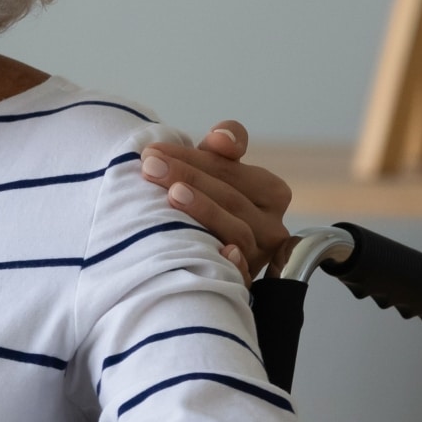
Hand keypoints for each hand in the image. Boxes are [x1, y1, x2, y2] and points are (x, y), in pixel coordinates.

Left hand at [140, 121, 293, 282]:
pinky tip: (217, 250)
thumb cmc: (203, 201)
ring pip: (237, 230)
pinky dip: (232, 262)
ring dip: (205, 210)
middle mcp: (272, 226)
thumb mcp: (210, 171)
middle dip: (188, 177)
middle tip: (149, 166)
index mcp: (271, 193)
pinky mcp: (244, 282)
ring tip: (172, 195)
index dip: (194, 159)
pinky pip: (242, 273)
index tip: (154, 151)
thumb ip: (220, 149)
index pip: (232, 170)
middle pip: (231, 197)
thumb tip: (222, 139)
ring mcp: (260, 256)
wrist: (193, 250)